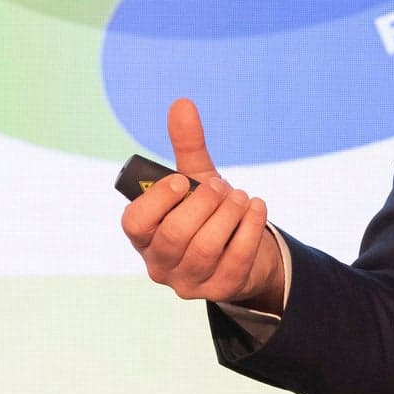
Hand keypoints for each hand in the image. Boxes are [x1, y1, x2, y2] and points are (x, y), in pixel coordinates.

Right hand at [120, 98, 284, 310]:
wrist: (245, 249)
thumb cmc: (208, 212)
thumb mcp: (196, 180)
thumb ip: (186, 146)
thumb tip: (183, 103)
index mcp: (144, 236)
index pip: (135, 223)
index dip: (159, 200)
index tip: (184, 182)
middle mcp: (160, 263)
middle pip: (174, 236)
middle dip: (204, 204)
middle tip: (222, 187)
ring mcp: (189, 282)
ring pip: (206, 248)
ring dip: (229, 215)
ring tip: (241, 197)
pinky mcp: (221, 289)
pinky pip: (237, 258)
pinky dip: (250, 228)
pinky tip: (257, 207)